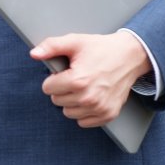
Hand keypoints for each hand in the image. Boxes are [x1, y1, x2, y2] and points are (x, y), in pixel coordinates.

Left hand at [31, 32, 151, 127]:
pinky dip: (84, 112)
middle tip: (76, 77)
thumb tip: (34, 54)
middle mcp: (88, 97)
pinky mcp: (108, 115)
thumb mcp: (76, 42)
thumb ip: (52, 46)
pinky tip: (92, 96)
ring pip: (68, 113)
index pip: (47, 88)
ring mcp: (99, 108)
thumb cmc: (102, 48)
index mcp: (77, 80)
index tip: (66, 71)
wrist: (130, 56)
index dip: (54, 78)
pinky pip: (83, 122)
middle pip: (57, 101)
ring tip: (84, 86)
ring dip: (72, 101)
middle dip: (62, 89)